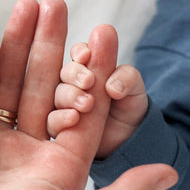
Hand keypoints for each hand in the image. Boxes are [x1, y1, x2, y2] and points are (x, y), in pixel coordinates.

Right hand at [49, 41, 148, 157]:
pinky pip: (53, 120)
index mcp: (89, 67)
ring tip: (87, 103)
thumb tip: (112, 85)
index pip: (79, 53)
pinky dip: (61, 118)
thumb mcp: (136, 90)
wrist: (128, 137)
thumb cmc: (128, 106)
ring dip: (70, 97)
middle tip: (88, 81)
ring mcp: (63, 104)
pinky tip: (74, 118)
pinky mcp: (59, 126)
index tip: (87, 56)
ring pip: (58, 95)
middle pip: (65, 73)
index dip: (81, 52)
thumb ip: (127, 79)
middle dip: (75, 74)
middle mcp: (72, 83)